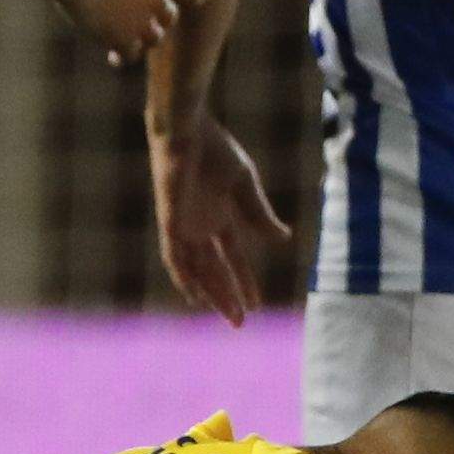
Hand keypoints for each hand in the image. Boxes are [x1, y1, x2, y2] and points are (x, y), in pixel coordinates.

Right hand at [64, 0, 198, 62]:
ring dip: (144, 39)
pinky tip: (113, 57)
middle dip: (162, 19)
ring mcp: (141, 21)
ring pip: (154, 38)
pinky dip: (124, 56)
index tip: (197, 0)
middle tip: (148, 22)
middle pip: (170, 16)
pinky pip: (131, 54)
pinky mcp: (123, 38)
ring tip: (131, 40)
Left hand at [150, 115, 290, 326]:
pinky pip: (174, 256)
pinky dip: (184, 276)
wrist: (187, 129)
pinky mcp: (170, 221)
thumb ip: (259, 214)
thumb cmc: (214, 149)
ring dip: (212, 293)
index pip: (231, 258)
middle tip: (241, 324)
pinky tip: (194, 296)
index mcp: (217, 217)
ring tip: (229, 315)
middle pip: (214, 271)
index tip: (256, 305)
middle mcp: (199, 227)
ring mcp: (183, 226)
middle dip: (228, 296)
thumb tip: (283, 240)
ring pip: (196, 270)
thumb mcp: (245, 185)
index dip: (244, 281)